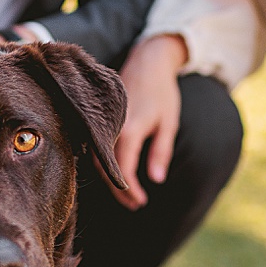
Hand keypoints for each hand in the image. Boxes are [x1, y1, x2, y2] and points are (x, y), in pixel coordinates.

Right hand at [110, 34, 187, 209]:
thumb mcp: (169, 124)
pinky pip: (96, 147)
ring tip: (126, 193)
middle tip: (134, 205)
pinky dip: (104, 163)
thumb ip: (161, 152)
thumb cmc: (162, 92)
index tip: (141, 203)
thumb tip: (156, 179)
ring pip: (98, 159)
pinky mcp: (100, 118)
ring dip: (110, 179)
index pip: (123, 170)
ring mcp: (102, 122)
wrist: (148, 61)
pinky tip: (114, 172)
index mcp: (130, 130)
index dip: (130, 191)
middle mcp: (111, 128)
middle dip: (119, 191)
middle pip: (107, 169)